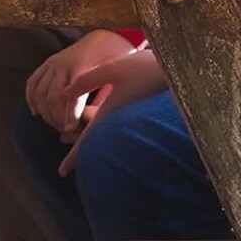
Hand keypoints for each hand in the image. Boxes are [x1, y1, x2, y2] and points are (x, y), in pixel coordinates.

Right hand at [25, 28, 136, 133]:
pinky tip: (36, 112)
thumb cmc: (116, 58)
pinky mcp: (48, 62)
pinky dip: (31, 98)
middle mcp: (63, 64)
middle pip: (52, 98)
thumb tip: (100, 123)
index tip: (70, 130)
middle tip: (66, 131)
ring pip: (40, 92)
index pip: (70, 98)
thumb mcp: (115, 75)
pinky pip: (33, 81)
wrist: (108, 36)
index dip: (69, 116)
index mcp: (81, 68)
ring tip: (56, 124)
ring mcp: (53, 62)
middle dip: (56, 118)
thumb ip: (106, 96)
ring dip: (45, 112)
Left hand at [56, 48, 168, 175]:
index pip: (88, 141)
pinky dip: (99, 123)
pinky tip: (92, 114)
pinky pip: (114, 124)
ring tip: (70, 130)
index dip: (74, 157)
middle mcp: (121, 122)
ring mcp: (130, 119)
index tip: (62, 172)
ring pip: (104, 131)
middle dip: (78, 143)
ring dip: (87, 132)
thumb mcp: (112, 69)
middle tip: (61, 139)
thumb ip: (86, 81)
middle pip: (95, 139)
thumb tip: (62, 94)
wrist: (178, 74)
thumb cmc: (145, 69)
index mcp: (111, 114)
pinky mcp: (137, 112)